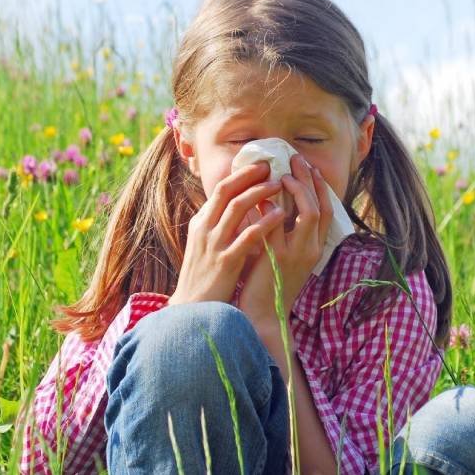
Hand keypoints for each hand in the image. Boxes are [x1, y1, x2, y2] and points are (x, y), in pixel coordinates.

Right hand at [168, 162, 286, 305]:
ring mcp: (214, 245)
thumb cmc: (205, 278)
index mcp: (200, 223)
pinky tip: (280, 214)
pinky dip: (264, 222)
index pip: (220, 189)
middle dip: (249, 175)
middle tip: (271, 165)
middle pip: (226, 192)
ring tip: (279, 184)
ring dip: (259, 193)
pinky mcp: (226, 262)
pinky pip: (247, 236)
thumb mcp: (205, 246)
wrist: (194, 310)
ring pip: (236, 209)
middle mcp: (204, 229)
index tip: (260, 164)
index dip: (241, 174)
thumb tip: (236, 205)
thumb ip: (218, 225)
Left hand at [237, 154, 333, 327]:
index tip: (310, 167)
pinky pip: (278, 225)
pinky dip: (272, 206)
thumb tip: (272, 198)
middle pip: (320, 206)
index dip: (320, 187)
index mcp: (315, 248)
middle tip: (297, 159)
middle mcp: (311, 249)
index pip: (327, 210)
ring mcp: (296, 253)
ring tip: (284, 172)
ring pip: (307, 212)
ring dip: (297, 188)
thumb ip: (283, 229)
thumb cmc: (269, 282)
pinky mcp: (277, 257)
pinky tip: (263, 193)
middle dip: (310, 180)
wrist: (262, 314)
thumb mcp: (284, 254)